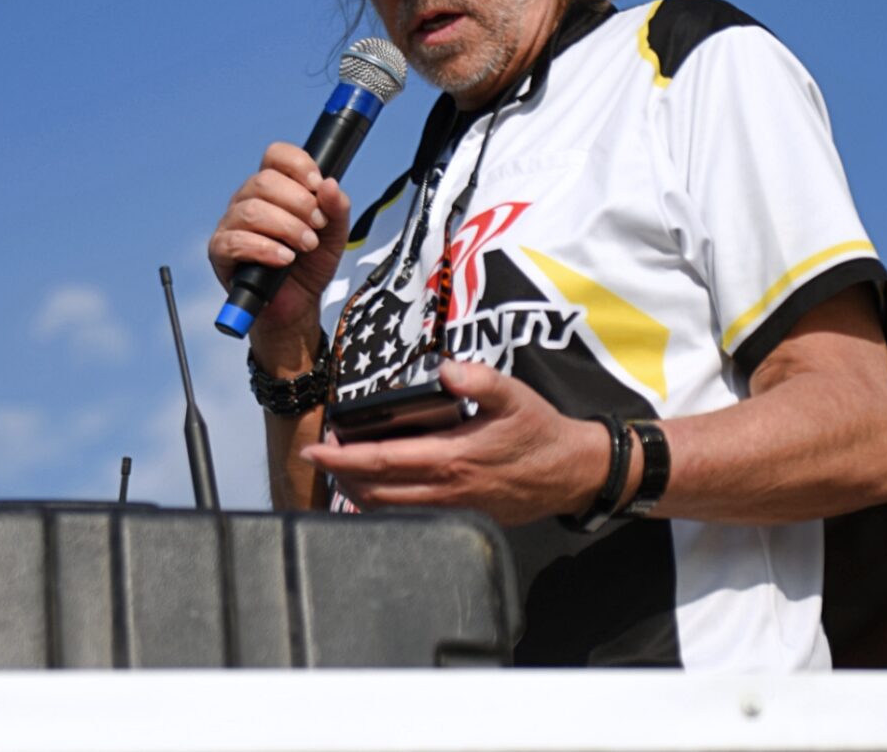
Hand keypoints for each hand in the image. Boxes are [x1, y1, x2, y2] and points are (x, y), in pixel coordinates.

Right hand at [206, 142, 350, 361]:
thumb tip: (329, 185)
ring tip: (306, 246)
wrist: (298, 304)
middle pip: (264, 181)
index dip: (297, 164)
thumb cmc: (310, 265)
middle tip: (317, 226)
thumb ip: (336, 208)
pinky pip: (235, 242)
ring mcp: (231, 224)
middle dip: (298, 203)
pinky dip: (265, 249)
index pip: (276, 156)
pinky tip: (285, 258)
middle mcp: (248, 200)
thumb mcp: (334, 234)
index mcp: (274, 188)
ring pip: (251, 210)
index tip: (317, 184)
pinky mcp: (220, 252)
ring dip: (286, 227)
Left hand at [302, 359, 607, 526]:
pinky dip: (384, 503)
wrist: (571, 473)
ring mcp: (452, 508)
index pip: (383, 460)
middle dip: (340, 475)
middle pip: (375, 490)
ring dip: (358, 491)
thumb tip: (447, 370)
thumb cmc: (540, 432)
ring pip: (389, 508)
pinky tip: (379, 488)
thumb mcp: (515, 395)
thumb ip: (479, 380)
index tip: (316, 448)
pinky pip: (410, 515)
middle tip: (319, 457)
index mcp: (452, 458)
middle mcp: (446, 489)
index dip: (343, 456)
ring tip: (341, 470)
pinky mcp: (461, 517)